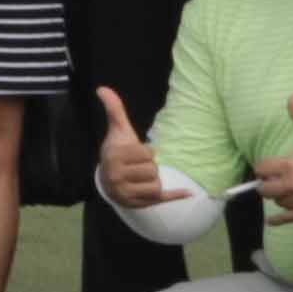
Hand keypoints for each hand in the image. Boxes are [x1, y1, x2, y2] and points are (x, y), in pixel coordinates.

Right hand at [90, 87, 168, 209]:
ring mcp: (126, 192)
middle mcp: (117, 176)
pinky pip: (161, 199)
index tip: (135, 156)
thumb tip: (102, 88)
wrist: (107, 181)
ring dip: (153, 181)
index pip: (148, 154)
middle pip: (153, 171)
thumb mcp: (118, 131)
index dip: (146, 153)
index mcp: (115, 157)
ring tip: (140, 179)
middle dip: (149, 168)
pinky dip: (176, 196)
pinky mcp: (136, 203)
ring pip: (156, 185)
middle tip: (137, 169)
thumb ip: (114, 110)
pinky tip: (189, 193)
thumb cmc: (117, 152)